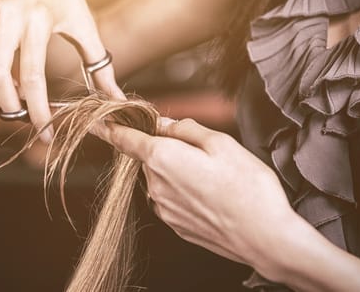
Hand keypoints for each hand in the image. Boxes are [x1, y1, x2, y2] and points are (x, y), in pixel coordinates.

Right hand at [0, 0, 124, 141]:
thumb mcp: (83, 22)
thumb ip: (99, 63)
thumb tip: (113, 98)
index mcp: (37, 20)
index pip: (33, 78)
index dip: (37, 112)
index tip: (45, 132)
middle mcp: (6, 17)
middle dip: (9, 106)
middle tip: (22, 117)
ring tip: (16, 92)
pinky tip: (1, 72)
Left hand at [93, 117, 296, 266]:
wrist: (265, 238)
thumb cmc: (248, 188)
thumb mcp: (222, 143)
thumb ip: (187, 129)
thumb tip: (165, 125)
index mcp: (163, 158)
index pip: (125, 139)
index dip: (108, 127)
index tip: (94, 121)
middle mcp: (156, 185)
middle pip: (151, 157)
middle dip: (169, 149)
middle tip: (206, 153)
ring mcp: (164, 209)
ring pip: (163, 179)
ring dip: (180, 173)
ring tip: (216, 180)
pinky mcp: (176, 226)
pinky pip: (172, 199)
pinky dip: (186, 193)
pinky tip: (213, 197)